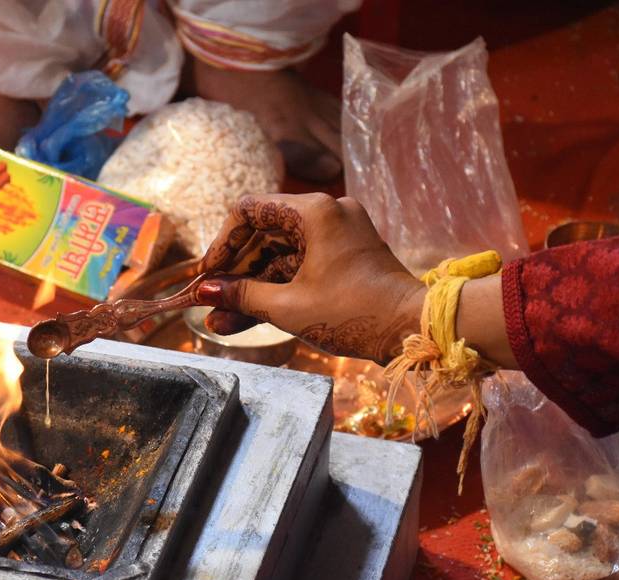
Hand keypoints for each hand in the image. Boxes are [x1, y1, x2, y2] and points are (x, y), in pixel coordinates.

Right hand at [196, 193, 423, 364]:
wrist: (412, 330)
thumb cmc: (354, 313)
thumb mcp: (288, 306)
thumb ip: (242, 295)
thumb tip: (206, 291)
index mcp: (315, 211)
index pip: (250, 210)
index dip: (222, 242)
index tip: (208, 273)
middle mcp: (327, 214)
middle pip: (264, 235)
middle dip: (234, 273)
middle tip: (209, 300)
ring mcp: (337, 236)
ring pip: (279, 257)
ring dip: (251, 287)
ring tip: (220, 319)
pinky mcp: (344, 258)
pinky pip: (298, 268)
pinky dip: (275, 290)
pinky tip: (245, 318)